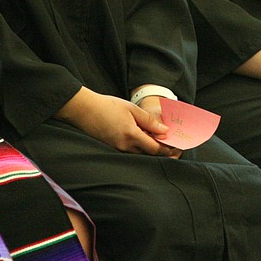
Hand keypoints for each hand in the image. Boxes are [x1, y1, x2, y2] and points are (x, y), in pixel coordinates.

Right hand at [56, 87, 174, 156]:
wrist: (83, 110)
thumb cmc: (107, 106)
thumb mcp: (131, 109)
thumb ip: (149, 121)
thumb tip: (164, 131)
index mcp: (131, 135)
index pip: (155, 148)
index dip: (167, 149)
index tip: (177, 147)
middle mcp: (125, 146)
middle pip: (149, 154)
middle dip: (162, 151)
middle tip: (173, 147)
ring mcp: (117, 149)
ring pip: (140, 154)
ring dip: (151, 149)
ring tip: (160, 141)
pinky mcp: (112, 148)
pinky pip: (131, 151)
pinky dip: (140, 147)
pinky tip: (144, 139)